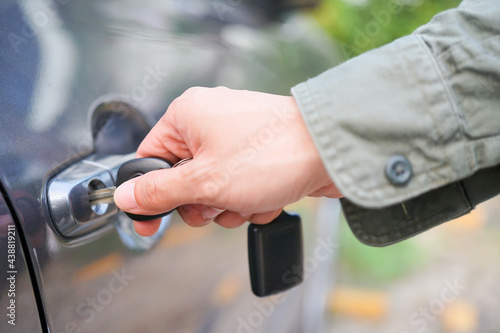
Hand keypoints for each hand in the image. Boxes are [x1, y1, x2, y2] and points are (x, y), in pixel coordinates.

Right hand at [114, 87, 341, 235]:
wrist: (331, 151)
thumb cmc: (271, 154)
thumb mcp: (204, 181)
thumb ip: (160, 192)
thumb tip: (128, 196)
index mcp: (188, 116)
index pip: (151, 159)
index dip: (150, 195)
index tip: (149, 223)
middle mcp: (212, 120)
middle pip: (184, 179)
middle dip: (202, 203)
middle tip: (217, 203)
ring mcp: (239, 137)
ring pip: (214, 187)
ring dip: (229, 205)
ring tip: (249, 200)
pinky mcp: (260, 152)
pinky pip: (240, 185)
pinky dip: (251, 200)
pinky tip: (267, 198)